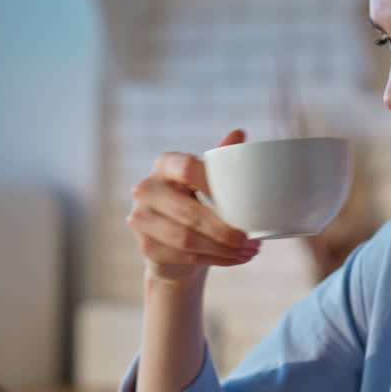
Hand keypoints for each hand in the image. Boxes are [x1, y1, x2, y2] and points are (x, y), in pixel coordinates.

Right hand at [127, 129, 260, 284]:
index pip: (186, 167)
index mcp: (164, 164)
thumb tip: (239, 132)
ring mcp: (140, 219)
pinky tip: (233, 259)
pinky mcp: (146, 247)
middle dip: (225, 229)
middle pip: (189, 212)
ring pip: (187, 239)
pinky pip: (185, 256)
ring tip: (247, 251)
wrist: (177, 243)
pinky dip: (215, 259)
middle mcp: (146, 188)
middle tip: (250, 238)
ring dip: (223, 248)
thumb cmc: (198, 203)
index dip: (212, 183)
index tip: (241, 201)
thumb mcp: (209, 180)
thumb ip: (222, 158)